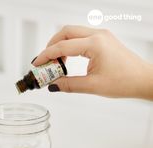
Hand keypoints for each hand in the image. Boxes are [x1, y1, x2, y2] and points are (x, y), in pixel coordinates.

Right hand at [33, 25, 152, 99]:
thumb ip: (69, 85)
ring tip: (56, 64)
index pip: (62, 46)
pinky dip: (71, 46)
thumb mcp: (93, 86)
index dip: (46, 55)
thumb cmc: (124, 82)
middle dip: (51, 46)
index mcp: (95, 44)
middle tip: (44, 63)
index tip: (36, 65)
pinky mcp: (104, 40)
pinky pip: (82, 38)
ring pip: (73, 33)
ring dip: (61, 45)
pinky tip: (68, 60)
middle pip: (65, 32)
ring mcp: (102, 36)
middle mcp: (98, 35)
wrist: (143, 80)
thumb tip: (52, 85)